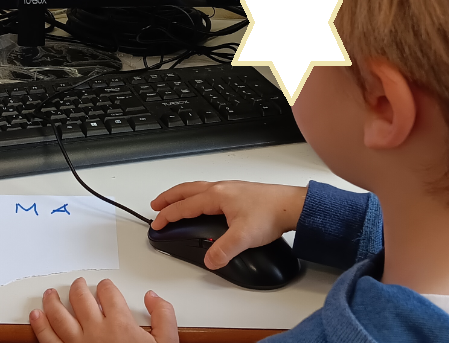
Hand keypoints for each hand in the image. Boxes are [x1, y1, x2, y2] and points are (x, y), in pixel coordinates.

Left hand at [30, 278, 177, 342]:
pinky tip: (36, 317)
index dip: (105, 285)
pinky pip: (47, 338)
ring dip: (52, 302)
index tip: (104, 286)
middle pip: (81, 298)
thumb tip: (153, 298)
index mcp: (119, 324)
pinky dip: (40, 325)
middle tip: (77, 284)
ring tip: (50, 294)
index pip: (108, 293)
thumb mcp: (165, 342)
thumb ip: (163, 316)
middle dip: (78, 288)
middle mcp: (95, 331)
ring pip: (58, 315)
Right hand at [151, 181, 306, 269]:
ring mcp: (230, 188)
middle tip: (156, 206)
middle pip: (187, 190)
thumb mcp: (243, 237)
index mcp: (217, 196)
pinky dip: (197, 194)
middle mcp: (221, 188)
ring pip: (198, 188)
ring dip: (182, 195)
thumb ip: (223, 250)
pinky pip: (209, 190)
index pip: (184, 206)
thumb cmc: (271, 214)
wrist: (292, 205)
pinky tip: (203, 202)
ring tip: (175, 202)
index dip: (168, 216)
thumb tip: (209, 260)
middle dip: (169, 198)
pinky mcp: (239, 192)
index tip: (157, 224)